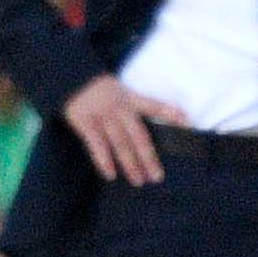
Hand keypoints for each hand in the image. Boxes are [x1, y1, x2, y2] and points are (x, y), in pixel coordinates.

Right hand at [63, 74, 185, 186]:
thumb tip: (146, 131)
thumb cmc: (96, 90)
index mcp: (129, 98)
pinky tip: (111, 175)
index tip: (188, 124)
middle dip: (149, 157)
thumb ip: (133, 106)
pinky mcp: (85, 121)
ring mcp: (102, 114)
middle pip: (139, 135)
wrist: (69, 75)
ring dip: (130, 163)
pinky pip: (97, 144)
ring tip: (139, 181)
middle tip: (157, 177)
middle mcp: (119, 107)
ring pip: (120, 143)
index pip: (154, 106)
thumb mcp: (118, 91)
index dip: (171, 114)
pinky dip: (104, 160)